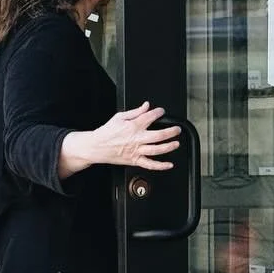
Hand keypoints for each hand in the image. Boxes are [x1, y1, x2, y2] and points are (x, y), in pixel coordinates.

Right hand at [61, 103, 181, 176]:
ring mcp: (136, 150)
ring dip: (169, 147)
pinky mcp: (135, 160)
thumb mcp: (119, 117)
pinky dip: (161, 166)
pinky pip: (150, 164)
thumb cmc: (106, 132)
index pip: (150, 117)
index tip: (161, 111)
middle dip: (171, 131)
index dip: (158, 112)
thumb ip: (135, 111)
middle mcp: (137, 138)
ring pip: (157, 149)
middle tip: (177, 129)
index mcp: (133, 126)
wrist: (96, 146)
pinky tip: (169, 164)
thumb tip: (146, 106)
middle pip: (159, 135)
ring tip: (176, 143)